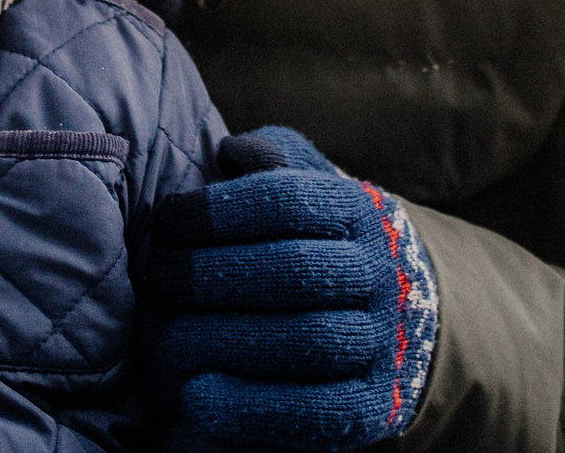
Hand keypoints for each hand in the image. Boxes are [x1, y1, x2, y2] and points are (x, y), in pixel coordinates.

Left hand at [151, 127, 439, 449]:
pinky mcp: (373, 409)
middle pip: (293, 271)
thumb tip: (232, 151)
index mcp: (361, 211)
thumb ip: (276, 164)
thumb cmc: (328, 242)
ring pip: (304, 340)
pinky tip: (195, 396)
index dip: (218, 210)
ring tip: (163, 336)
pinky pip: (313, 413)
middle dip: (211, 274)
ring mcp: (382, 343)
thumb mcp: (314, 190)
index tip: (167, 221)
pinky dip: (251, 407)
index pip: (286, 199)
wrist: (408, 319)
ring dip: (224, 338)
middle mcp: (380, 275)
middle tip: (156, 277)